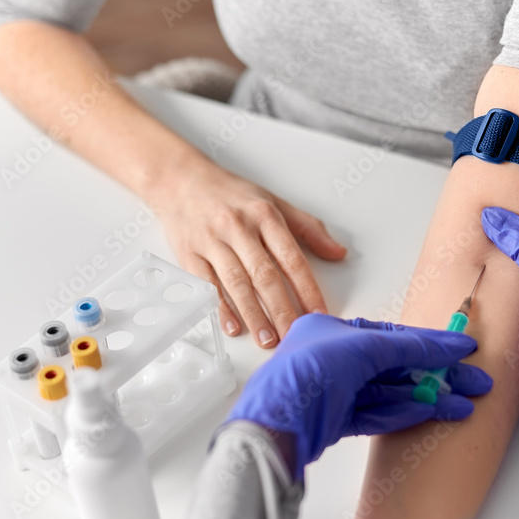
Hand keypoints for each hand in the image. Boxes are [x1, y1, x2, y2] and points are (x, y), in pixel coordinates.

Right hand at [155, 161, 346, 347]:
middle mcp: (239, 228)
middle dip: (282, 310)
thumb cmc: (230, 194)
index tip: (318, 313)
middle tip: (293, 335)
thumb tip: (338, 252)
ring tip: (268, 339)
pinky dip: (221, 308)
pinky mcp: (189, 254)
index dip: (307, 289)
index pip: (292, 258)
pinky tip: (234, 326)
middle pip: (265, 275)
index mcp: (265, 216)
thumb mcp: (274, 202)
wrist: (180, 180)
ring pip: (237, 283)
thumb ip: (308, 228)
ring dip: (254, 315)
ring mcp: (212, 241)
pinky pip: (208, 285)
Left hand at [225, 314, 493, 479]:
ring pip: (390, 392)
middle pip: (394, 365)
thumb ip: (404, 346)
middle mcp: (330, 358)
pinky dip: (404, 412)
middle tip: (474, 384)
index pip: (390, 334)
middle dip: (436, 374)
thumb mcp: (359, 348)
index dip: (429, 342)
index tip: (463, 349)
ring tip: (463, 405)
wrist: (272, 428)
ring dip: (427, 397)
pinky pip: (377, 413)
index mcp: (330, 331)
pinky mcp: (333, 421)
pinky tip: (432, 412)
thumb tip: (442, 345)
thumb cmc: (303, 377)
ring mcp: (333, 391)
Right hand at [480, 207, 518, 455]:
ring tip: (458, 278)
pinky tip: (470, 317)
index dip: (514, 225)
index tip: (488, 215)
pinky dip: (490, 321)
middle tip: (464, 246)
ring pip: (510, 298)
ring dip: (490, 293)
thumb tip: (495, 216)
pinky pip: (505, 326)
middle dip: (494, 260)